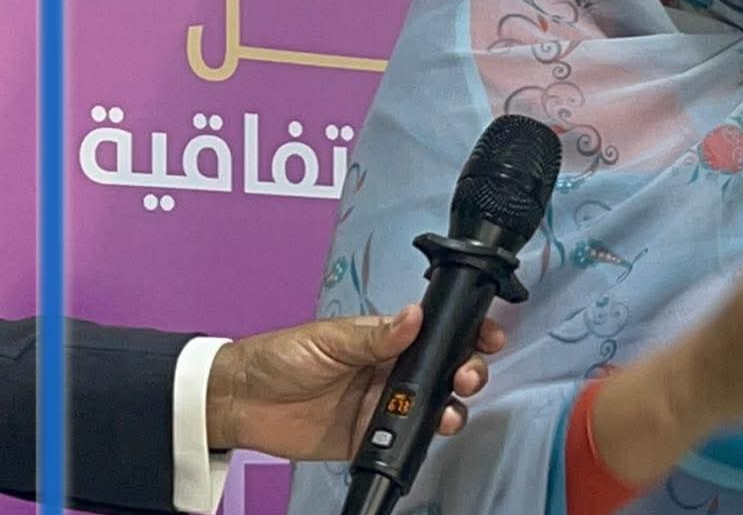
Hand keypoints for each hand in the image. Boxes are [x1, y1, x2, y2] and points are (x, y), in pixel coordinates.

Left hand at [204, 305, 506, 459]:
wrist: (241, 402)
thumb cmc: (280, 357)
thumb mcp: (330, 339)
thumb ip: (375, 335)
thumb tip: (414, 316)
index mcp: (385, 338)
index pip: (437, 333)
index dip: (467, 333)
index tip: (487, 336)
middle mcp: (391, 370)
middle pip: (445, 371)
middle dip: (468, 371)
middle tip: (467, 375)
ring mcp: (382, 405)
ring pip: (434, 406)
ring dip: (452, 407)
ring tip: (449, 409)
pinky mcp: (368, 439)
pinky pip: (404, 441)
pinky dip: (421, 439)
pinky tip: (425, 434)